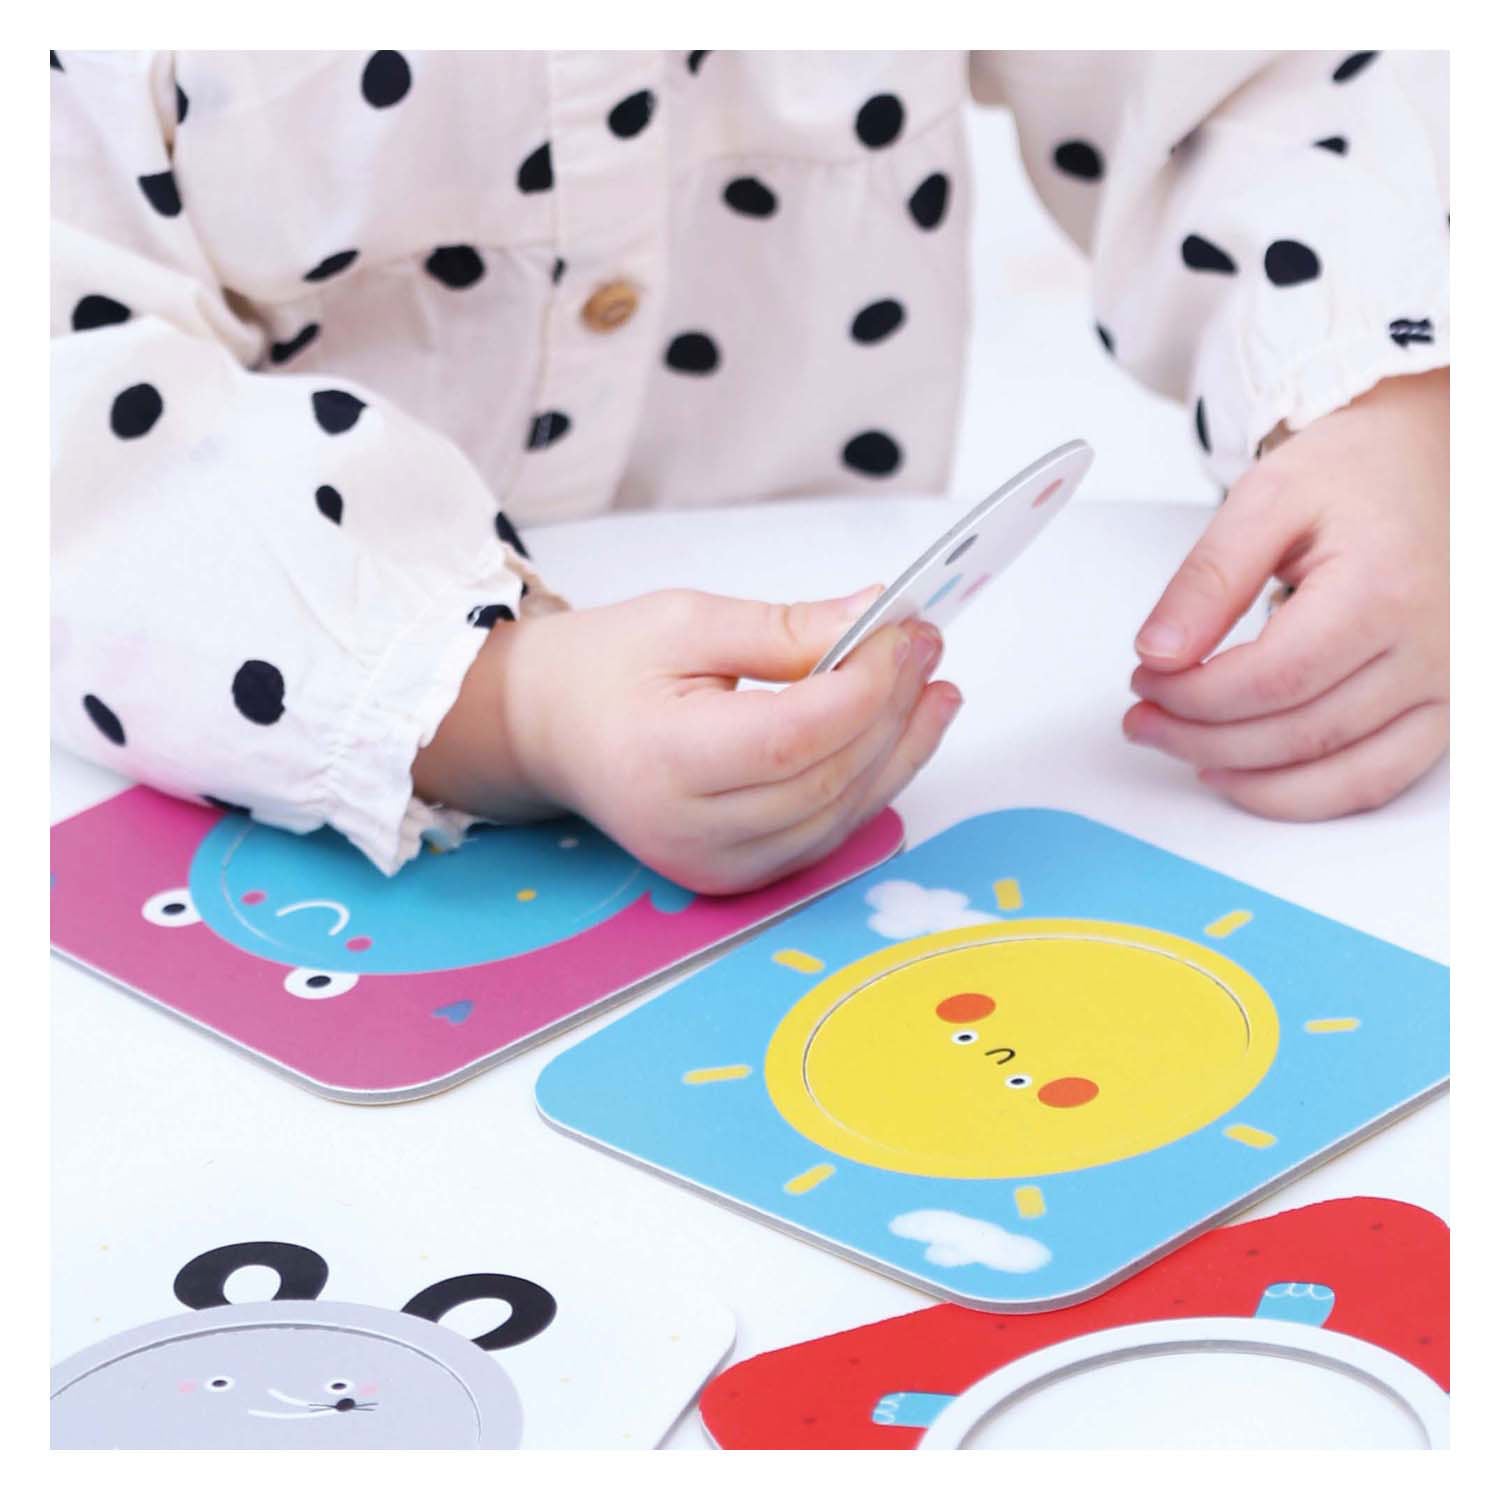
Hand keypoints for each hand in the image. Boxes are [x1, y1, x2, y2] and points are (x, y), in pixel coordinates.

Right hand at [415, 588, 960, 893]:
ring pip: (837, 816)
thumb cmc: (604, 670)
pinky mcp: (732, 875)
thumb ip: (783, 629)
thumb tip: (874, 618)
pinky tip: (901, 735)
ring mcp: (712, 865)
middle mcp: (688, 830)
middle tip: (926, 645)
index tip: (903, 631)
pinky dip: (870, 785)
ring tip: (931, 686)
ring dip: (898, 751)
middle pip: (824, 780)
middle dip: (891, 710)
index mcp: (662, 759)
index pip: (792, 736)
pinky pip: (824, 835)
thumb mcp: (686, 621)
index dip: (863, 686)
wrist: (547, 730)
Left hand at [1123, 368, 1448, 819]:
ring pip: (1337, 776)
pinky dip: (1302, 796)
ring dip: (1244, 778)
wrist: (1432, 458)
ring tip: (1181, 749)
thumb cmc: (1358, 472)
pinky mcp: (1448, 709)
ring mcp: (1448, 686)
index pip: (1271, 679)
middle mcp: (1432, 648)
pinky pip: (1375, 783)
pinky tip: (1243, 775)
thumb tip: (1157, 653)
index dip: (1193, 696)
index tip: (1144, 680)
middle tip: (1144, 719)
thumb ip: (1207, 579)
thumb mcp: (1267, 499)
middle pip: (1298, 734)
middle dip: (1201, 738)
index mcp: (1384, 588)